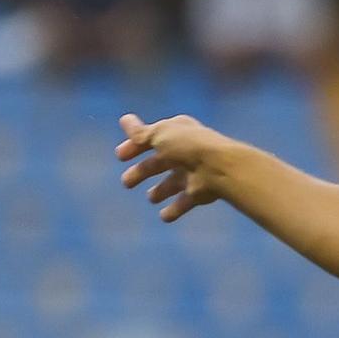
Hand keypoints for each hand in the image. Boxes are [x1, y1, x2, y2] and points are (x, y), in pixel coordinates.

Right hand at [116, 112, 230, 221]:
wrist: (217, 168)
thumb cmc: (186, 146)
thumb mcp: (158, 135)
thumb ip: (140, 133)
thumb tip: (124, 120)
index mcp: (176, 131)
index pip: (151, 137)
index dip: (135, 146)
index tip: (120, 156)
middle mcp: (185, 151)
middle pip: (159, 163)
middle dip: (142, 172)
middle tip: (126, 183)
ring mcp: (193, 172)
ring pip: (173, 183)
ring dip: (161, 191)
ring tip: (151, 199)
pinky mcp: (200, 192)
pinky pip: (185, 202)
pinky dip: (175, 209)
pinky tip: (164, 217)